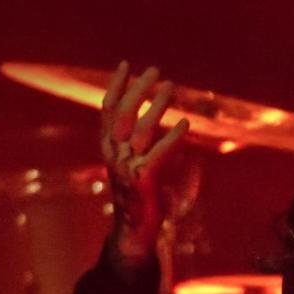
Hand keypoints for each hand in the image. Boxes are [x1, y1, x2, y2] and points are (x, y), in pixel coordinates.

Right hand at [100, 61, 190, 261]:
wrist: (133, 229)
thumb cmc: (136, 194)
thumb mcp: (129, 161)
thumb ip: (132, 140)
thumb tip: (143, 114)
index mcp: (107, 147)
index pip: (107, 109)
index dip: (116, 85)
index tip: (127, 64)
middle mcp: (113, 153)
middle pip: (122, 112)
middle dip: (138, 88)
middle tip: (155, 71)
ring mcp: (127, 166)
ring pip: (140, 128)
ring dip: (156, 105)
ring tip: (171, 87)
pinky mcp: (143, 179)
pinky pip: (158, 153)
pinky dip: (172, 137)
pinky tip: (186, 124)